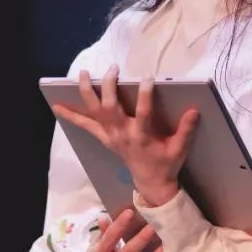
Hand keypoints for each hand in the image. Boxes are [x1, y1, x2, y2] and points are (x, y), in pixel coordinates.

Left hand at [53, 65, 200, 206]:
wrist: (151, 183)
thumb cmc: (166, 163)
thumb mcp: (179, 148)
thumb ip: (186, 130)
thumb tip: (195, 110)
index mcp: (141, 137)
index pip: (143, 113)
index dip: (145, 94)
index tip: (149, 76)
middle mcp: (121, 135)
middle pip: (110, 108)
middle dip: (108, 86)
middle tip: (113, 68)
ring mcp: (110, 136)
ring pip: (94, 112)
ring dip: (86, 92)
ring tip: (82, 73)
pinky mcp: (103, 138)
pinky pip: (84, 125)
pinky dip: (71, 115)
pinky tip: (56, 105)